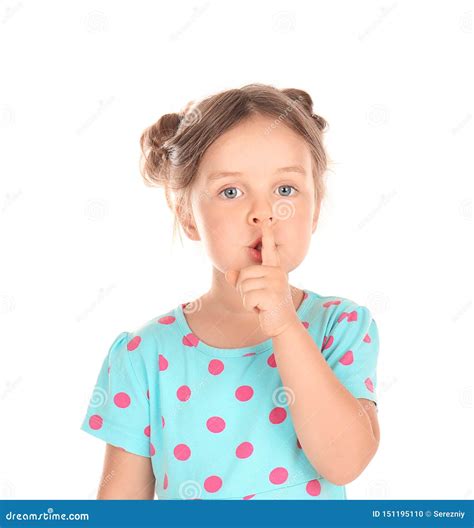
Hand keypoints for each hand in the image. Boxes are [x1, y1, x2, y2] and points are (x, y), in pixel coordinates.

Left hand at [225, 219, 299, 337]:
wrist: (283, 324)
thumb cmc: (267, 305)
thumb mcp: (253, 291)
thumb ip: (240, 280)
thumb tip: (229, 274)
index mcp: (273, 268)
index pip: (269, 249)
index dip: (267, 235)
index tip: (266, 220)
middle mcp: (276, 272)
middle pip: (243, 274)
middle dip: (244, 289)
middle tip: (259, 298)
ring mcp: (275, 282)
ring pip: (244, 286)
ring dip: (247, 299)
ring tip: (261, 303)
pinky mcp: (272, 294)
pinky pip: (247, 297)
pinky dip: (250, 306)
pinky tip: (262, 309)